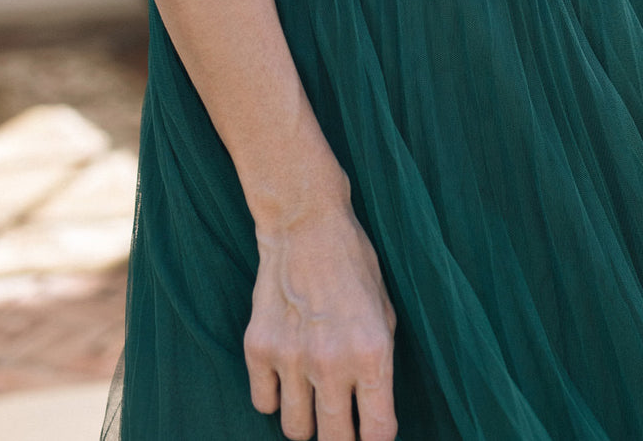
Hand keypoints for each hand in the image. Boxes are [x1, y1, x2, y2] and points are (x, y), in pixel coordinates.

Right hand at [244, 193, 398, 440]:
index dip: (375, 440)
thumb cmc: (354, 265)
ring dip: (306, 420)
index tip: (370, 435)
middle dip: (341, 439)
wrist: (306, 223)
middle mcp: (331, 361)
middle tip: (341, 426)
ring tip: (312, 395)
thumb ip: (379, 366)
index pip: (376, 432)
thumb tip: (373, 415)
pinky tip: (286, 373)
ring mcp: (290, 357)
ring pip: (295, 430)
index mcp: (371, 352)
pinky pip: (263, 403)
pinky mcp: (258, 348)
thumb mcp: (384, 313)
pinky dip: (275, 396)